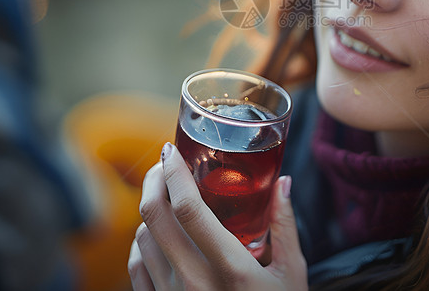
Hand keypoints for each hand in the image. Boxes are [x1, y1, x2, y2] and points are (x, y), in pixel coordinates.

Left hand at [128, 142, 307, 290]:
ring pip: (142, 238)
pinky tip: (154, 231)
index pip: (187, 208)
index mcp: (229, 268)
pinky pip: (136, 267)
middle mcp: (193, 283)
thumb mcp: (292, 274)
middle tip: (164, 163)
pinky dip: (140, 241)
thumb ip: (285, 225)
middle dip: (153, 180)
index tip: (173, 151)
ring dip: (149, 208)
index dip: (174, 172)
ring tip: (164, 192)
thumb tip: (282, 182)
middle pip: (154, 217)